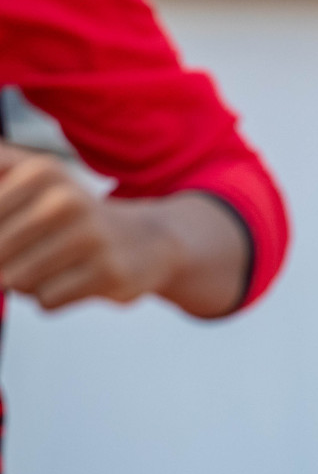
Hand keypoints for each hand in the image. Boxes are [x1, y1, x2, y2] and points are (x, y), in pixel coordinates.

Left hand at [0, 143, 180, 310]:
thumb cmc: (72, 217)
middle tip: (31, 252)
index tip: (12, 235)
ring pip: (15, 280)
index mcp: (42, 171)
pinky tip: (76, 278)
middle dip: (4, 262)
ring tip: (56, 263)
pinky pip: (46, 301)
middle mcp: (66, 200)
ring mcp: (90, 237)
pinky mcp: (108, 273)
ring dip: (27, 281)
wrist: (148, 240)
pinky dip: (53, 297)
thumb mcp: (31, 180)